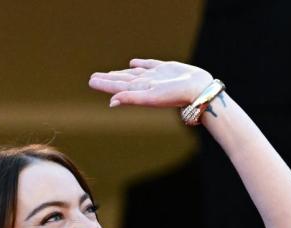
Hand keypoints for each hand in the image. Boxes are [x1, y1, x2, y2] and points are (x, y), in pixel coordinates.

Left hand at [88, 59, 214, 108]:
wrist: (199, 90)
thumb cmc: (176, 95)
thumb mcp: (151, 97)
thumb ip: (131, 98)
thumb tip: (111, 102)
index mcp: (139, 90)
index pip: (117, 86)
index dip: (103, 84)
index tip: (91, 81)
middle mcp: (145, 83)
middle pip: (122, 81)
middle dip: (108, 79)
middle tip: (94, 78)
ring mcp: (155, 76)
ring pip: (133, 74)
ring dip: (121, 73)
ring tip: (110, 73)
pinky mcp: (166, 69)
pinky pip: (149, 65)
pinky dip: (140, 63)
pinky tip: (133, 63)